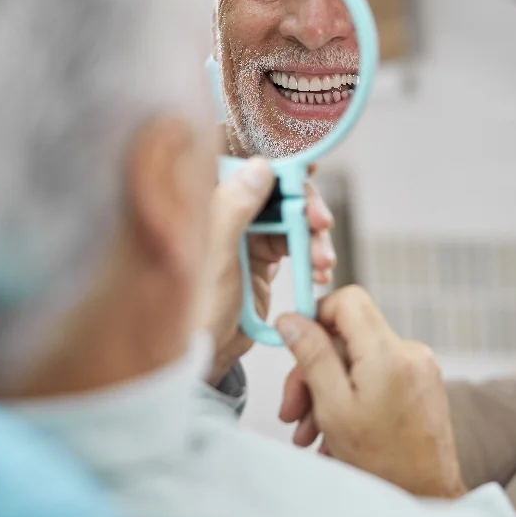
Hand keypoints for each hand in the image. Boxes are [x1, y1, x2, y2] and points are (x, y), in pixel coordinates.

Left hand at [200, 159, 335, 384]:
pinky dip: (311, 255)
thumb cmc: (192, 310)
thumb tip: (260, 166)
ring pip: (289, 219)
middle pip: (273, 190)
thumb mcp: (213, 258)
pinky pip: (293, 246)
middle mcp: (224, 214)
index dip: (274, 158)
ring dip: (312, 236)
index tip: (307, 164)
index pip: (240, 164)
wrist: (199, 358)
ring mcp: (243, 237)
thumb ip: (233, 210)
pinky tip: (319, 272)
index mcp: (205, 204)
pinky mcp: (259, 262)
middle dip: (303, 205)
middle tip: (321, 224)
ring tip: (323, 262)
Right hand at [276, 286, 464, 498]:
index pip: (348, 299)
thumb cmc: (383, 463)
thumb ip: (312, 357)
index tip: (295, 343)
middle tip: (292, 409)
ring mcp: (419, 368)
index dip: (316, 315)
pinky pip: (376, 376)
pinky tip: (334, 434)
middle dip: (313, 370)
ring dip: (327, 392)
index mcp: (388, 352)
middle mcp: (409, 352)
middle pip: (347, 336)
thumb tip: (291, 319)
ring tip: (309, 433)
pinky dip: (351, 398)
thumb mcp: (333, 407)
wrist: (428, 498)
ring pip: (358, 361)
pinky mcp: (422, 384)